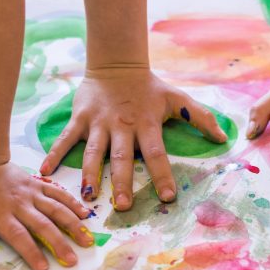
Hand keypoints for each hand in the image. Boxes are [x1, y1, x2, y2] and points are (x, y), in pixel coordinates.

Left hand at [0, 161, 93, 269]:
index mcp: (1, 215)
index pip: (18, 236)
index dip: (31, 251)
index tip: (43, 267)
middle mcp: (20, 205)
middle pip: (43, 225)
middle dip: (59, 244)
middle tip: (72, 260)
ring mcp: (32, 193)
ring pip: (56, 209)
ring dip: (73, 225)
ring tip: (87, 240)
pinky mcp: (39, 184)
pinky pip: (58, 193)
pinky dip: (73, 203)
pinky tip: (85, 214)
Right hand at [40, 69, 226, 210]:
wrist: (117, 63)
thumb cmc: (149, 87)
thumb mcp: (177, 98)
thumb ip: (201, 117)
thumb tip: (224, 138)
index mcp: (146, 123)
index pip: (156, 153)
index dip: (162, 175)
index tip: (167, 198)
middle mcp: (122, 126)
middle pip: (123, 158)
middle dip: (123, 182)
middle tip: (123, 206)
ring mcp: (98, 123)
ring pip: (94, 152)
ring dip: (91, 174)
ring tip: (89, 197)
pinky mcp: (80, 118)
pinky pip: (66, 138)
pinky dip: (55, 153)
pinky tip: (45, 171)